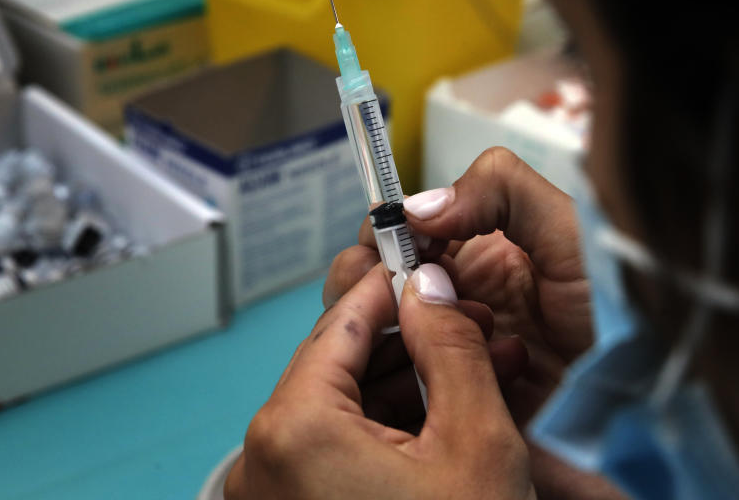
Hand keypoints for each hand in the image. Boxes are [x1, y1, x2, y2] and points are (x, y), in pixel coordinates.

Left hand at [225, 262, 534, 499]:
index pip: (343, 323)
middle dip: (413, 339)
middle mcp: (263, 460)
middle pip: (342, 365)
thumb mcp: (475, 442)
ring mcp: (270, 496)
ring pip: (343, 408)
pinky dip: (390, 429)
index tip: (421, 262)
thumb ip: (450, 347)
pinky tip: (446, 414)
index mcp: (292, 431)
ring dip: (410, 384)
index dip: (391, 285)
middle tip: (469, 320)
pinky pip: (337, 451)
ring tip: (476, 366)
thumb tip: (428, 288)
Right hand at [326, 148, 621, 498]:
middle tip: (389, 288)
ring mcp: (448, 353)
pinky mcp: (449, 401)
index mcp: (476, 254)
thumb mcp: (567, 227)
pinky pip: (396, 387)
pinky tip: (430, 369)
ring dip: (384, 326)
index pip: (404, 233)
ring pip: (377, 334)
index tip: (385, 240)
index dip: (384, 232)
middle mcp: (454, 300)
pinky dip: (395, 374)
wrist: (640, 395)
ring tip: (426, 330)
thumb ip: (501, 189)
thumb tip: (416, 206)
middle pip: (374, 281)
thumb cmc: (616, 306)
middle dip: (364, 278)